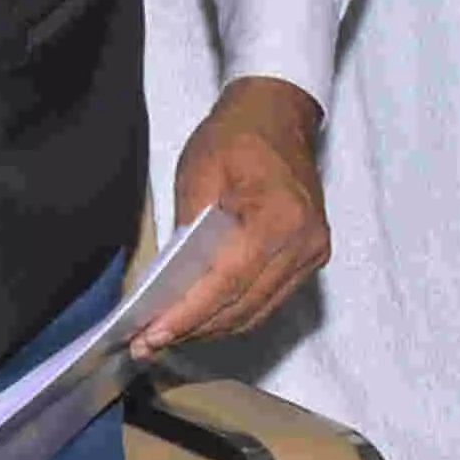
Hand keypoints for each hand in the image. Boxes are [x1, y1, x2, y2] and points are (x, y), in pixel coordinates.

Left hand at [147, 79, 329, 351]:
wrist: (278, 114)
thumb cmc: (236, 136)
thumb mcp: (197, 173)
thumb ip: (187, 231)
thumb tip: (169, 285)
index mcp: (279, 216)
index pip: (228, 281)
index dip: (189, 314)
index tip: (152, 335)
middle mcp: (305, 242)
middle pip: (244, 304)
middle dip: (194, 329)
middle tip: (147, 344)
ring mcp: (313, 252)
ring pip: (257, 311)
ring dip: (212, 328)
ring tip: (167, 337)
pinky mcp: (310, 257)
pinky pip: (269, 300)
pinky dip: (234, 313)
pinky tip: (200, 319)